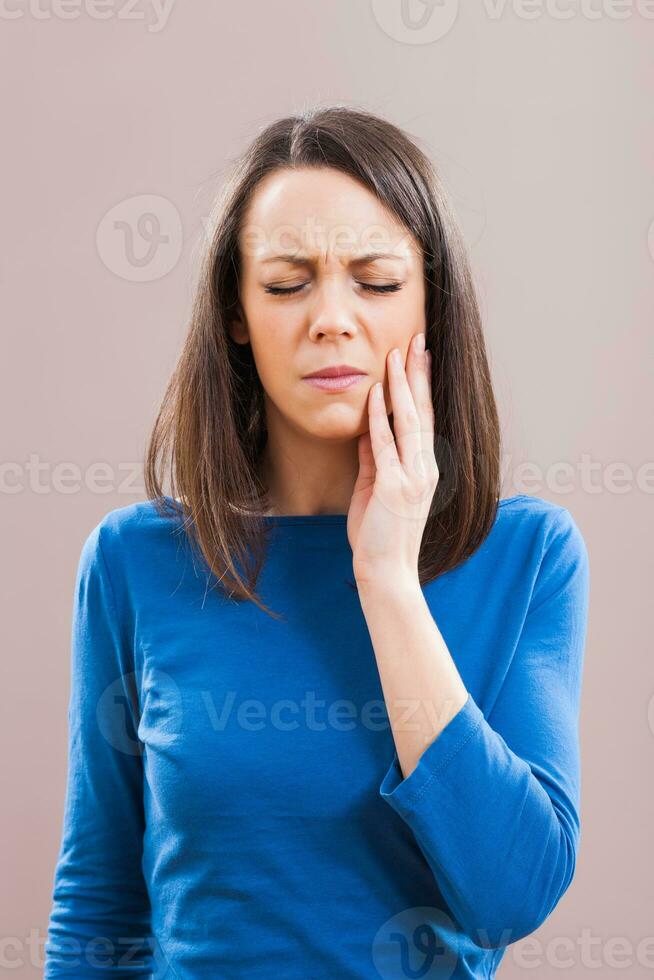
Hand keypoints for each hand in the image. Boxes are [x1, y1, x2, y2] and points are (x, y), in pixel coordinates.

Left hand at [348, 332, 438, 585]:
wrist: (387, 572)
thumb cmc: (380, 534)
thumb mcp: (376, 487)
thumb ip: (374, 457)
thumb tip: (367, 426)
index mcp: (423, 468)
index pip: (424, 417)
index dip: (421, 385)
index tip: (418, 356)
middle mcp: (424, 467)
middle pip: (423, 410)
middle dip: (417, 373)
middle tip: (415, 340)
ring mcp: (412, 476)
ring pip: (408, 420)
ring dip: (401, 385)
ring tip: (397, 354)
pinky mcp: (394, 487)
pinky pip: (384, 444)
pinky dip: (379, 417)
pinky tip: (375, 393)